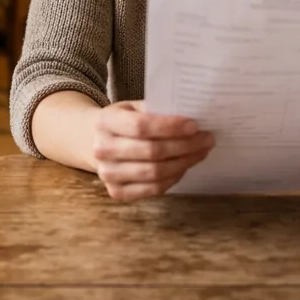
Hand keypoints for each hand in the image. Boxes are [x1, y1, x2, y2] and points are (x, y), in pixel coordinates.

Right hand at [92, 100, 214, 201]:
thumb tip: (192, 119)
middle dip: (185, 146)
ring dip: (184, 162)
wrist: (92, 140)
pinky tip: (184, 166)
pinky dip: (173, 178)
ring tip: (200, 152)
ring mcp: (107, 174)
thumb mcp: (133, 107)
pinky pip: (153, 189)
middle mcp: (102, 149)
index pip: (141, 127)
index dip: (170, 127)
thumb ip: (156, 110)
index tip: (194, 125)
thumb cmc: (122, 121)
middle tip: (207, 139)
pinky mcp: (116, 192)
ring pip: (155, 173)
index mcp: (105, 122)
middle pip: (151, 152)